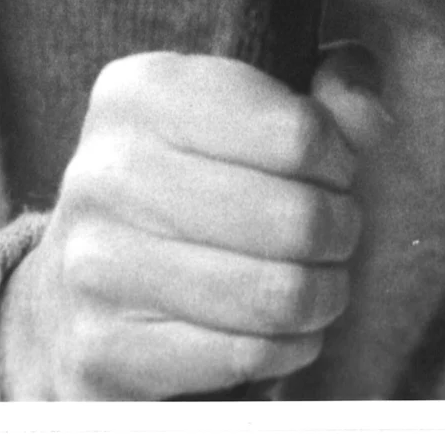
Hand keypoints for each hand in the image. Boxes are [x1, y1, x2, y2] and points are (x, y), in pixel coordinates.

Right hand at [0, 46, 389, 399]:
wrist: (76, 287)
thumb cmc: (188, 183)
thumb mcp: (244, 111)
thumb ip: (324, 97)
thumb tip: (368, 117)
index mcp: (141, 91)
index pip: (298, 131)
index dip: (339, 159)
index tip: (333, 170)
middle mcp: (107, 169)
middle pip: (295, 218)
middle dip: (339, 232)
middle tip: (335, 234)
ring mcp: (96, 261)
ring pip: (277, 293)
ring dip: (322, 295)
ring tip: (317, 282)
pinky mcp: (104, 346)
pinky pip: (243, 354)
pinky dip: (286, 348)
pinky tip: (280, 329)